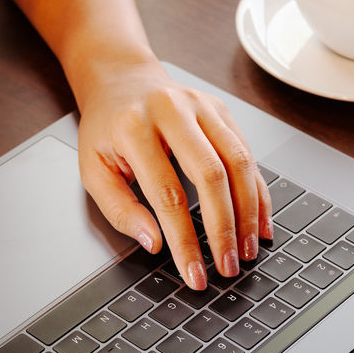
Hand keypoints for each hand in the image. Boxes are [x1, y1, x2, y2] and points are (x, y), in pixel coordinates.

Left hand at [75, 62, 272, 289]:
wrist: (121, 79)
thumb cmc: (106, 128)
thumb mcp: (94, 169)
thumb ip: (119, 209)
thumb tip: (153, 242)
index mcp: (135, 127)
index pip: (167, 193)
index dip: (184, 239)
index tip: (194, 273)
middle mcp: (172, 111)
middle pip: (211, 175)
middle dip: (224, 227)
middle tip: (228, 266)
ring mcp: (201, 106)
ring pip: (238, 161)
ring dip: (248, 211)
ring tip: (247, 249)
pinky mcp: (220, 109)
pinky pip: (246, 151)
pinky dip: (257, 189)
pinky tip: (260, 219)